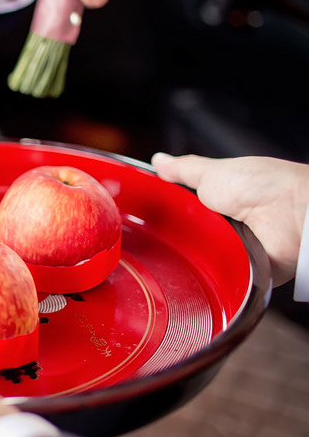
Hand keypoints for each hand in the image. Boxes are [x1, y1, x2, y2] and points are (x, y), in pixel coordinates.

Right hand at [152, 152, 308, 285]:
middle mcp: (225, 225)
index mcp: (219, 199)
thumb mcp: (213, 172)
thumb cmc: (263, 186)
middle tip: (166, 230)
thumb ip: (184, 169)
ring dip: (193, 252)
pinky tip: (205, 262)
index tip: (145, 212)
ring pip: (197, 256)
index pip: (181, 208)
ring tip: (190, 244)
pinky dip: (210, 271)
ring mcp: (233, 248)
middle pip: (185, 234)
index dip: (164, 210)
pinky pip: (216, 276)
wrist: (291, 214)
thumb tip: (160, 161)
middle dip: (175, 234)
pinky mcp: (242, 271)